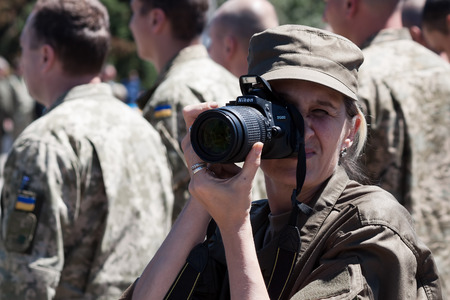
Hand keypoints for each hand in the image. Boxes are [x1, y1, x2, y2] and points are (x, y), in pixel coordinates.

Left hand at [181, 102, 263, 229]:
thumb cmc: (238, 208)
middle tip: (225, 149)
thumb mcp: (245, 182)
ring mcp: (196, 187)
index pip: (195, 153)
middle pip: (200, 157)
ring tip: (233, 173)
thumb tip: (258, 144)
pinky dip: (218, 170)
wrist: (234, 226)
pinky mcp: (201, 189)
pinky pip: (207, 172)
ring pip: (205, 164)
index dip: (201, 140)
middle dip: (215, 153)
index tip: (208, 129)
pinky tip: (230, 175)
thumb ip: (252, 162)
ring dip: (218, 163)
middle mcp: (194, 183)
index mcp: (200, 181)